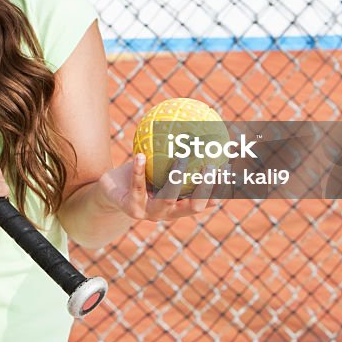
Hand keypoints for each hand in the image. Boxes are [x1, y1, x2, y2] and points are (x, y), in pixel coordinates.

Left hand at [96, 153, 222, 220]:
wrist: (111, 192)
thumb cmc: (141, 175)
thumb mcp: (160, 164)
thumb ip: (178, 153)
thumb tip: (198, 128)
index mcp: (181, 205)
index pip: (207, 200)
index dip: (221, 189)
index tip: (230, 168)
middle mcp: (169, 213)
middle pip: (194, 206)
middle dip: (205, 189)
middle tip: (212, 167)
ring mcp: (150, 213)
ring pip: (167, 199)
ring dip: (176, 178)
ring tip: (181, 157)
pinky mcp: (131, 208)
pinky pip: (137, 186)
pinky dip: (139, 171)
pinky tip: (141, 155)